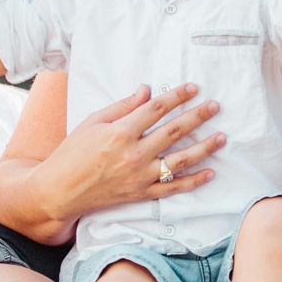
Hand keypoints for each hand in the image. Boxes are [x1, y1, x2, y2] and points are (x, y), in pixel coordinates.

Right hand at [43, 84, 226, 213]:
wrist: (59, 190)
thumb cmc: (72, 152)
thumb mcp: (93, 122)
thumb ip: (122, 106)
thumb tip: (147, 90)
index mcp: (120, 132)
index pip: (156, 109)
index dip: (177, 96)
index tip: (193, 88)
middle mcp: (133, 154)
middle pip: (174, 132)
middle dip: (198, 116)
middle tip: (215, 106)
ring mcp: (139, 176)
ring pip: (180, 161)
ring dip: (204, 148)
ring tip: (222, 137)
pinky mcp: (141, 194)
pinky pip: (173, 189)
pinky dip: (193, 182)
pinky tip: (210, 172)